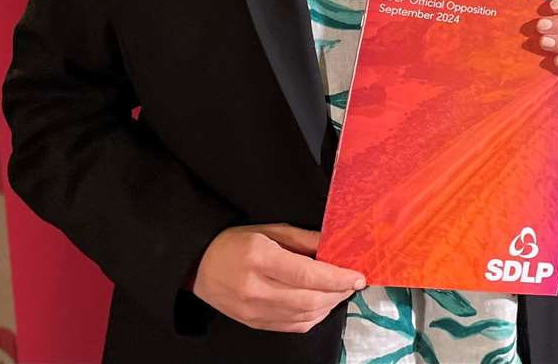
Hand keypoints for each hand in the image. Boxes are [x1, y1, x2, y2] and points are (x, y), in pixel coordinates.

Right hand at [191, 224, 364, 332]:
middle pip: (309, 299)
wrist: (199, 265)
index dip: (337, 277)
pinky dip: (313, 317)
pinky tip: (322, 305)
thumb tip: (335, 246)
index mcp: (260, 259)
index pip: (308, 274)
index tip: (358, 275)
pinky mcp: (254, 323)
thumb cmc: (235, 243)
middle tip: (353, 283)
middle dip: (338, 293)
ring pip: (304, 316)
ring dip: (329, 306)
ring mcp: (254, 311)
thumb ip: (304, 240)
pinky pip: (292, 327)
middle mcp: (256, 288)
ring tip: (340, 292)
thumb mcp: (270, 230)